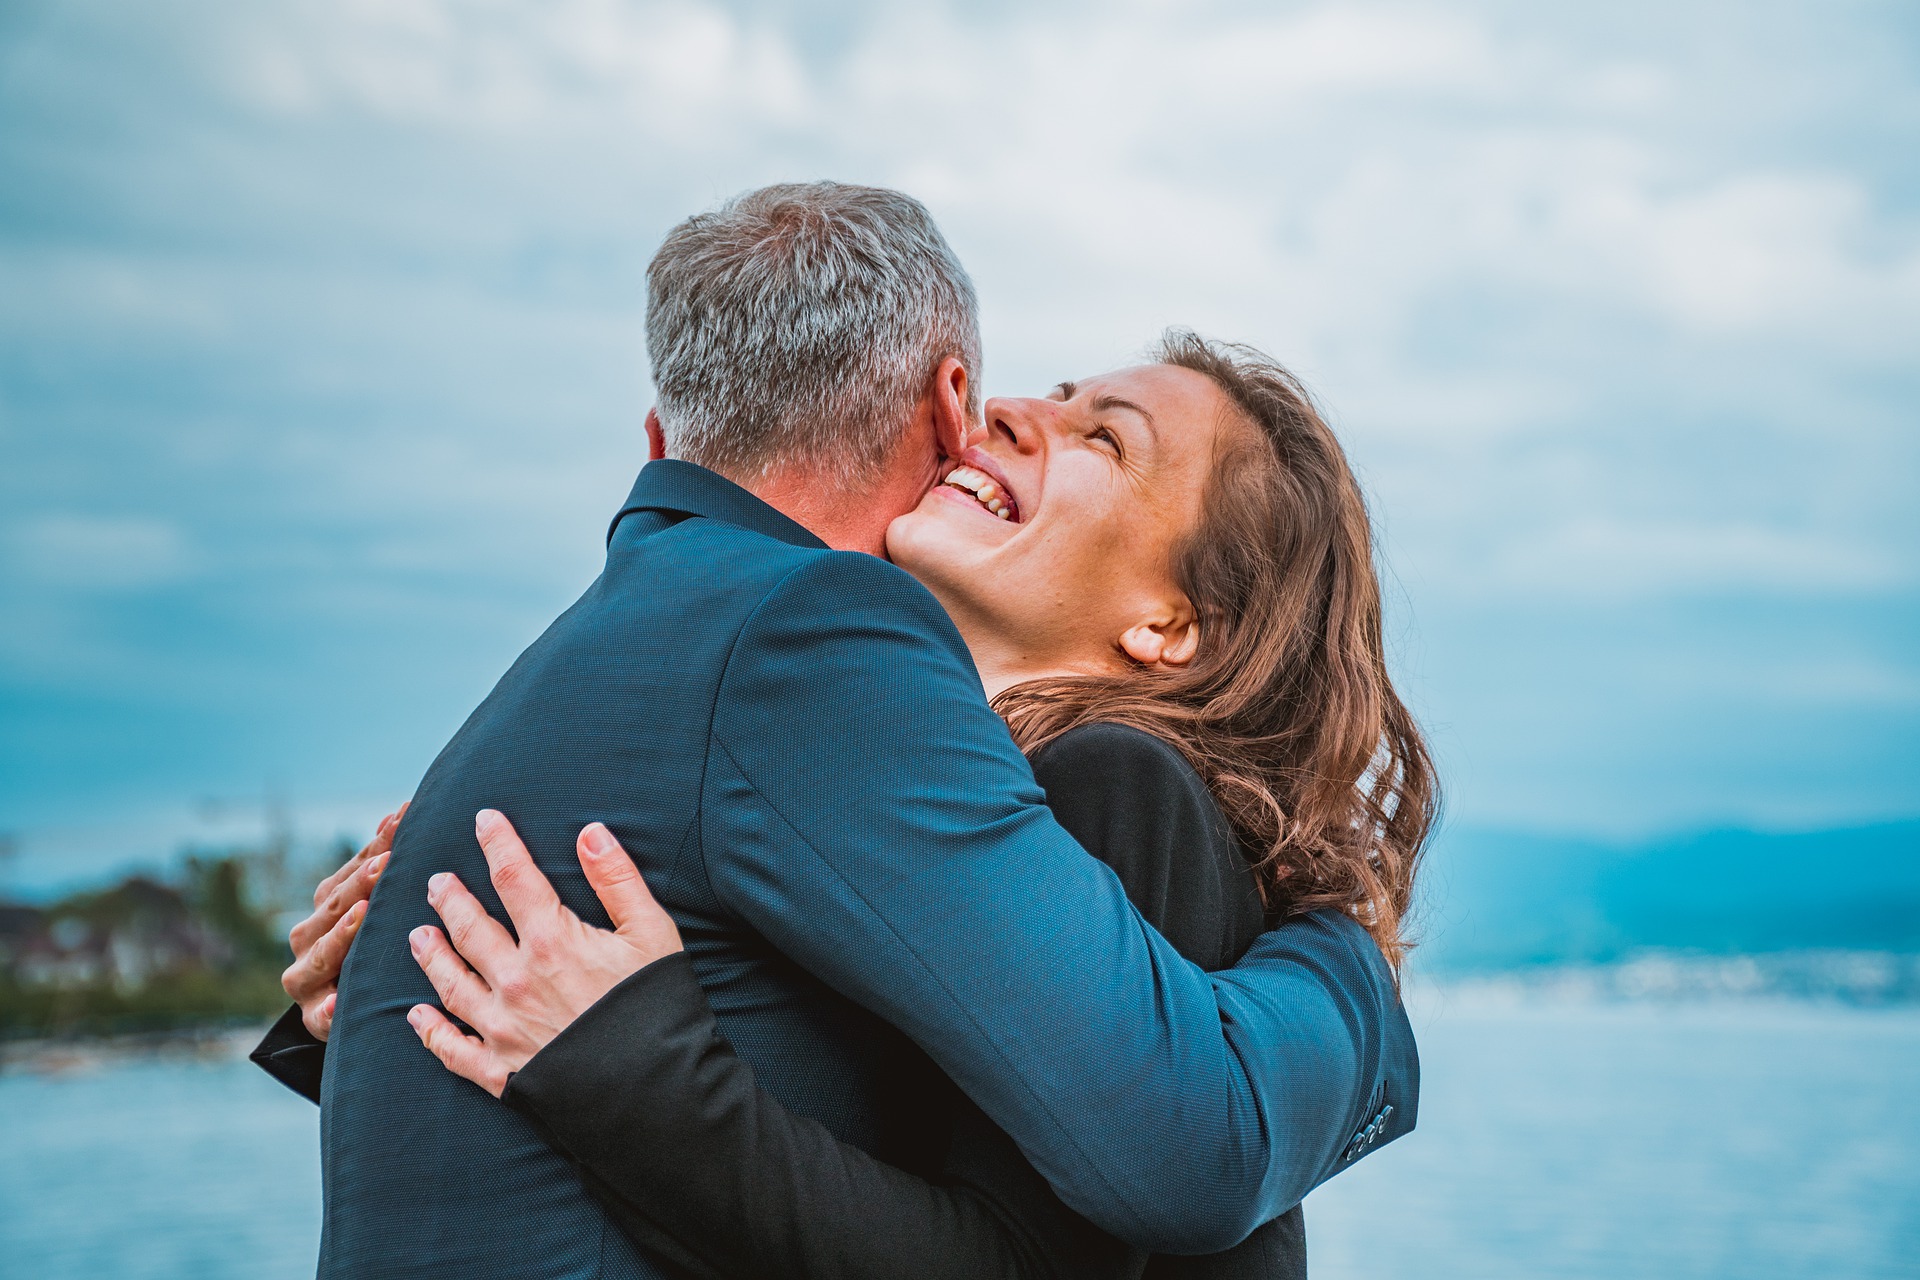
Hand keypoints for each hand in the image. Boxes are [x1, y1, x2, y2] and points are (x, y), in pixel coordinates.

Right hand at [282, 802, 406, 1040]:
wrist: (341, 1013)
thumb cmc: (367, 949)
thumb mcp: (373, 909)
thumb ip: (381, 868)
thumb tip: (397, 813)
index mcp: (325, 907)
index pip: (350, 872)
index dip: (376, 846)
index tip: (402, 819)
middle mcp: (308, 938)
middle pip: (334, 906)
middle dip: (360, 883)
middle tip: (386, 863)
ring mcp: (306, 978)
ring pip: (322, 954)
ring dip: (341, 935)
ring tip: (362, 915)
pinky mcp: (313, 1018)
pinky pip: (319, 1015)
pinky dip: (327, 1009)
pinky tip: (337, 1003)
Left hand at [407, 809, 683, 1096]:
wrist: (653, 1092)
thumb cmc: (658, 1007)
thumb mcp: (653, 933)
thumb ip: (618, 880)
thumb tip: (591, 832)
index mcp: (551, 940)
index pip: (514, 877)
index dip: (498, 842)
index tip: (484, 819)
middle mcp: (515, 980)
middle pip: (470, 927)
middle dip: (451, 899)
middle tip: (436, 882)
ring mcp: (502, 1028)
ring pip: (451, 983)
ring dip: (431, 956)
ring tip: (417, 936)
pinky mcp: (501, 1071)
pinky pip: (453, 1049)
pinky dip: (430, 1032)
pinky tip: (416, 1016)